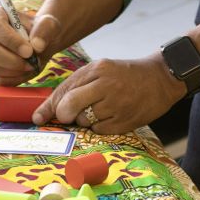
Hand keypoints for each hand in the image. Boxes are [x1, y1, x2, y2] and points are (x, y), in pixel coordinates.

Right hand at [0, 6, 61, 85]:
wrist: (39, 45)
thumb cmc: (40, 31)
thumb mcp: (48, 25)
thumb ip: (45, 30)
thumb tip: (37, 45)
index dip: (10, 40)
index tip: (29, 51)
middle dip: (11, 60)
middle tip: (31, 63)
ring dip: (14, 70)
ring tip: (32, 66)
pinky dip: (14, 79)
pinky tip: (25, 72)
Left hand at [32, 53, 183, 133]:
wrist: (161, 78)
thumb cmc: (126, 75)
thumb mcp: (101, 70)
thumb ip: (77, 85)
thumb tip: (51, 108)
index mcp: (96, 69)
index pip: (64, 90)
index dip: (48, 107)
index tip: (38, 118)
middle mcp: (104, 85)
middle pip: (69, 107)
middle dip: (63, 115)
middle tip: (68, 116)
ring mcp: (115, 104)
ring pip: (84, 120)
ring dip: (85, 120)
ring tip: (100, 109)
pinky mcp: (124, 121)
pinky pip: (100, 130)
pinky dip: (100, 127)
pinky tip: (112, 115)